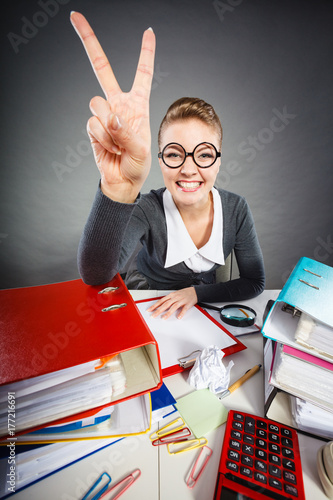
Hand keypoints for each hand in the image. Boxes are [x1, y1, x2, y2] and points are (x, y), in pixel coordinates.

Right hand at [70, 12, 155, 202]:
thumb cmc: (137, 164)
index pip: (142, 73)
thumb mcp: (141, 150)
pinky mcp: (92, 126)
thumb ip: (127, 132)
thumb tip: (110, 116)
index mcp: (137, 104)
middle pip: (101, 67)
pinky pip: (93, 124)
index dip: (146, 53)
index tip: (148, 31)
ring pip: (97, 104)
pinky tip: (110, 148)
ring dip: (109, 126)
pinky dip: (103, 138)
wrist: (122, 181)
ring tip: (118, 143)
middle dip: (89, 41)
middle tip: (75, 17)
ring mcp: (104, 114)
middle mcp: (118, 104)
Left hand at [147, 288, 197, 319]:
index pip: (161, 301)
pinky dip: (181, 313)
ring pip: (174, 306)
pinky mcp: (188, 304)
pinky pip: (184, 309)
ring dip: (168, 312)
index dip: (155, 305)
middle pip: (166, 304)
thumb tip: (160, 306)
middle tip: (153, 315)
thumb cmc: (184, 293)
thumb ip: (168, 300)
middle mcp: (175, 297)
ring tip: (164, 318)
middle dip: (159, 310)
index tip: (149, 310)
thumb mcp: (175, 294)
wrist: (195, 291)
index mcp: (171, 295)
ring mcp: (182, 300)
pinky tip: (179, 317)